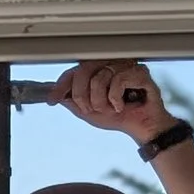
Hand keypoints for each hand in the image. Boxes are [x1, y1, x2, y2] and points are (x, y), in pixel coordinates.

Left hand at [49, 59, 178, 147]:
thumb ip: (73, 101)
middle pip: (84, 69)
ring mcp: (126, 66)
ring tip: (109, 109)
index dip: (61, 85)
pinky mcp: (140, 72)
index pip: (74, 71)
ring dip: (100, 100)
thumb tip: (58, 95)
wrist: (140, 127)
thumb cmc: (119, 116)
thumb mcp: (88, 111)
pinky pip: (118, 81)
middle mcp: (111, 65)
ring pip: (99, 77)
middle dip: (81, 94)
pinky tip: (121, 106)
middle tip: (89, 109)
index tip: (52, 100)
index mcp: (98, 71)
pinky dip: (115, 98)